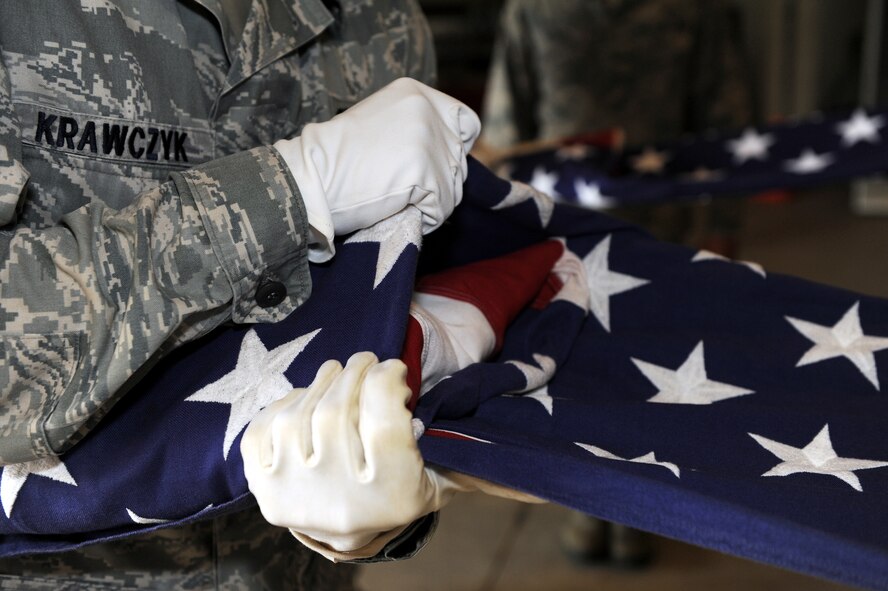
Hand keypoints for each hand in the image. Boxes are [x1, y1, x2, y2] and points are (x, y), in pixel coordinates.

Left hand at [240, 352, 467, 552]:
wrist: (349, 533)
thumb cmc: (398, 489)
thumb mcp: (436, 476)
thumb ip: (458, 442)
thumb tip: (501, 401)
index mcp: (391, 497)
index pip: (384, 419)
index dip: (387, 379)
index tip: (392, 368)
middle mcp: (339, 503)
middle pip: (337, 411)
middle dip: (353, 372)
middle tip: (365, 360)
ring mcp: (294, 498)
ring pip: (298, 415)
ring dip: (319, 382)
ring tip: (336, 372)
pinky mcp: (263, 490)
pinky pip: (264, 428)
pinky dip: (284, 403)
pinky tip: (305, 399)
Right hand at [274, 78, 480, 261]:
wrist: (311, 177)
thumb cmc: (337, 160)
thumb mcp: (381, 124)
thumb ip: (415, 129)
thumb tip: (450, 152)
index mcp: (416, 94)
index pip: (465, 124)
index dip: (453, 151)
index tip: (431, 169)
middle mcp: (427, 111)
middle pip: (459, 161)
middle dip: (437, 183)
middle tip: (399, 188)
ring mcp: (428, 141)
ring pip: (453, 188)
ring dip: (429, 203)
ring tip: (394, 198)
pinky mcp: (426, 173)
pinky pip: (442, 208)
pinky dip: (424, 218)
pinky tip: (396, 208)